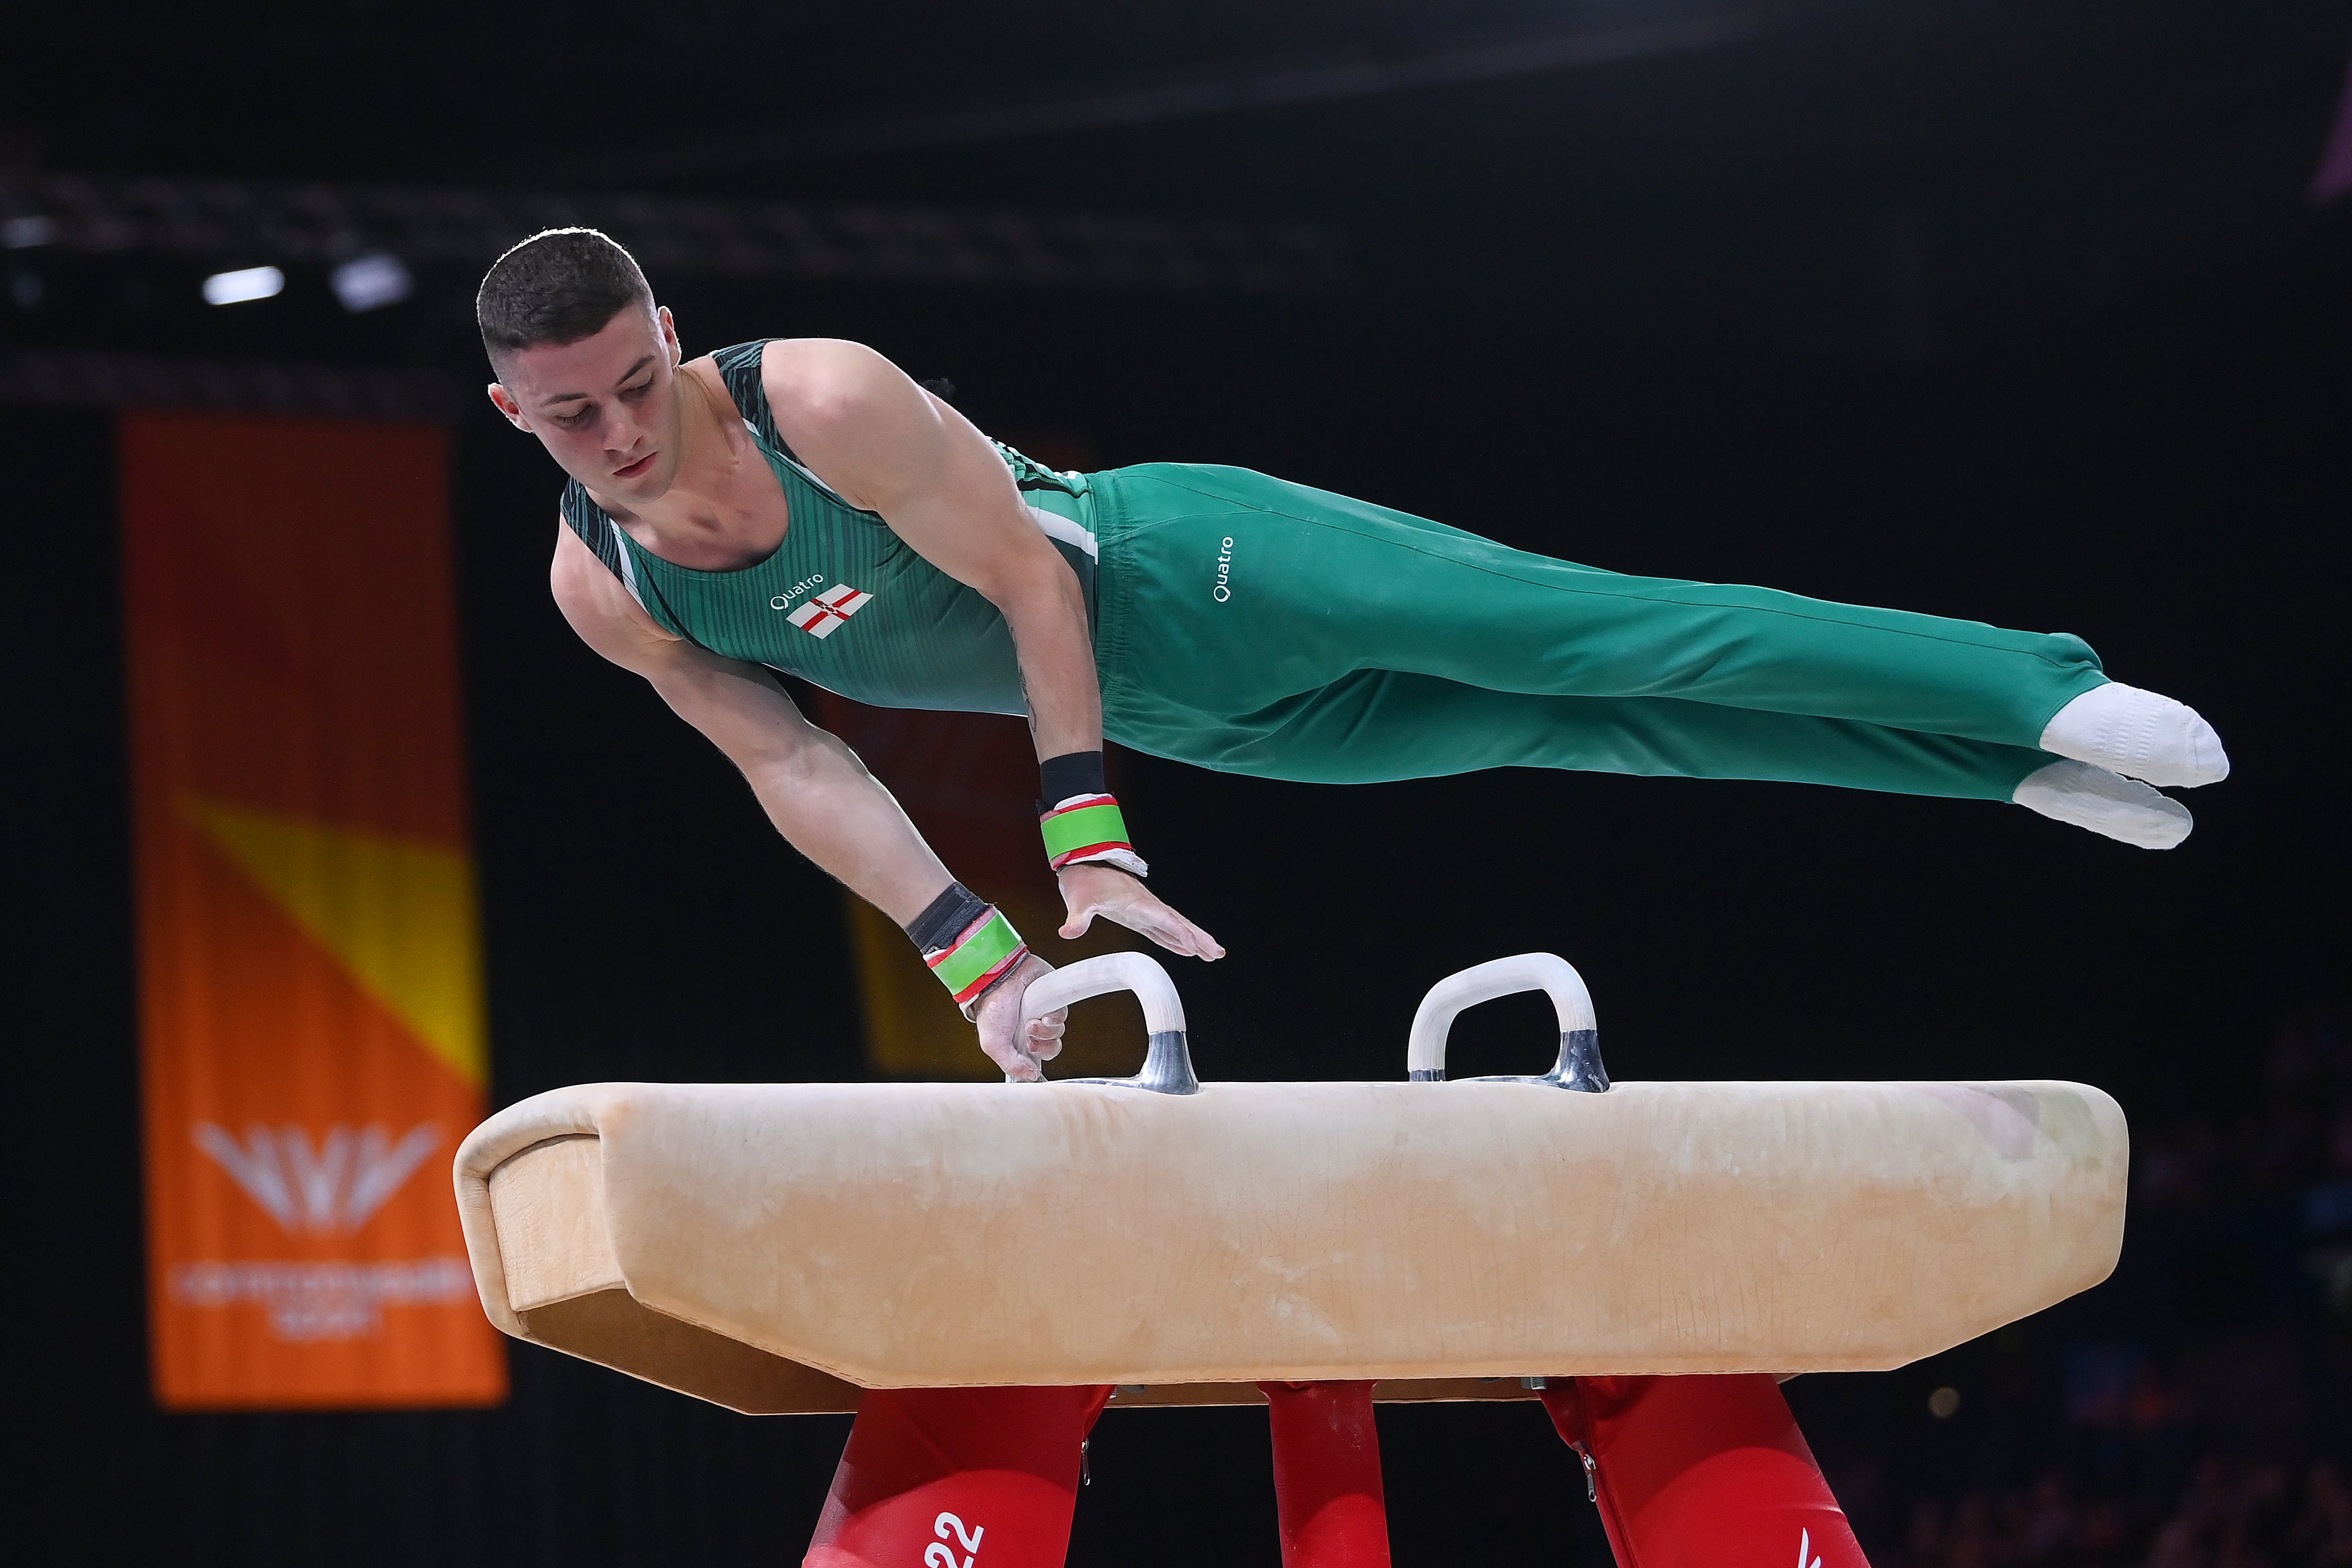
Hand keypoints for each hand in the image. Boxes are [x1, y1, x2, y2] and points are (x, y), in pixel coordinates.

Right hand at [971, 952, 1066, 1080]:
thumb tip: (1031, 1076)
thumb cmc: (992, 1007)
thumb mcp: (993, 1044)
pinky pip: (1062, 1016)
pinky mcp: (1054, 1001)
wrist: (999, 978)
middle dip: (1043, 1047)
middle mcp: (1033, 1030)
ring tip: (1031, 1022)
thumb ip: (1011, 1064)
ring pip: (1057, 1033)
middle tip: (1030, 1041)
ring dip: (1045, 1031)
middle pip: (1052, 1049)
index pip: (1037, 1061)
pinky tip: (1042, 1012)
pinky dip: (1053, 1016)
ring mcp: (1044, 1014)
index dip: (1036, 1064)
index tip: (1030, 1062)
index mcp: (1019, 1043)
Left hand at [1056, 863, 1225, 959]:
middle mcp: (1145, 906)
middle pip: (1177, 922)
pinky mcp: (1138, 914)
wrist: (1083, 860)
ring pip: (1174, 925)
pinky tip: (1186, 949)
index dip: (1178, 932)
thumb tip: (1067, 932)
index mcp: (1135, 902)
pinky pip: (1162, 928)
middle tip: (1218, 952)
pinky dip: (1176, 938)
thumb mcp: (1077, 899)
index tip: (1194, 946)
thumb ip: (1077, 918)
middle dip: (1199, 936)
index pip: (1161, 918)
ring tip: (1213, 953)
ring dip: (1194, 939)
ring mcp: (1144, 910)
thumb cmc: (1082, 878)